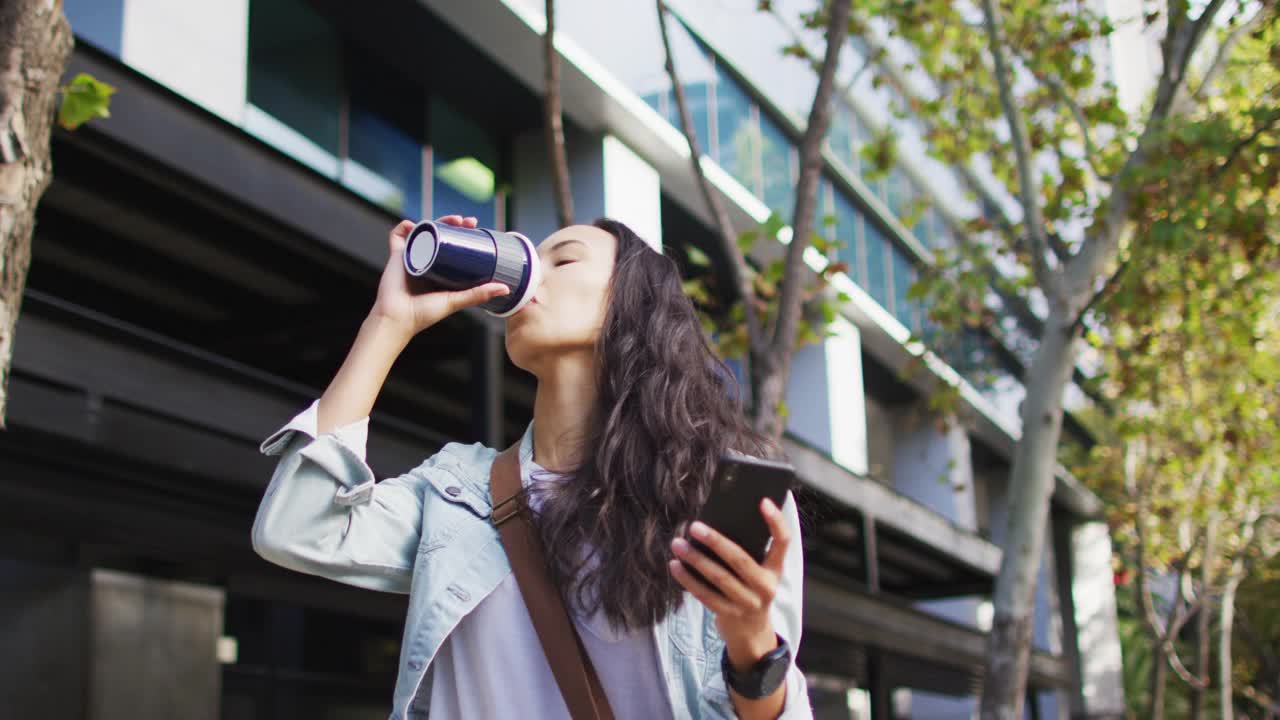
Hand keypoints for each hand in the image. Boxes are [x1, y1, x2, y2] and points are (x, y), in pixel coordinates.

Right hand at [369, 215, 509, 338]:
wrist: (397, 319)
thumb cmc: (424, 314)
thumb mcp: (455, 301)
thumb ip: (478, 294)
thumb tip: (505, 288)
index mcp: (441, 271)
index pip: (455, 247)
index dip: (465, 235)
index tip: (476, 228)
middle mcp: (427, 261)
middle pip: (441, 236)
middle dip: (454, 224)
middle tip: (467, 222)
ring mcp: (412, 257)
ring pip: (424, 232)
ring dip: (435, 221)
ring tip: (451, 220)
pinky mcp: (396, 257)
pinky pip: (397, 237)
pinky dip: (404, 227)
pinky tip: (414, 224)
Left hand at [668, 497, 790, 671]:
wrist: (752, 635)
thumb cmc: (750, 592)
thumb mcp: (758, 574)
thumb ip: (746, 554)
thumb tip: (717, 524)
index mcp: (775, 570)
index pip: (783, 542)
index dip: (776, 521)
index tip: (763, 501)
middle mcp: (765, 586)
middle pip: (740, 559)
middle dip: (715, 541)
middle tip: (694, 526)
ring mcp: (747, 603)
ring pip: (718, 577)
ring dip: (695, 559)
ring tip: (677, 544)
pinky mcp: (728, 614)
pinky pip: (705, 594)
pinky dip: (688, 579)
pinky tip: (675, 566)